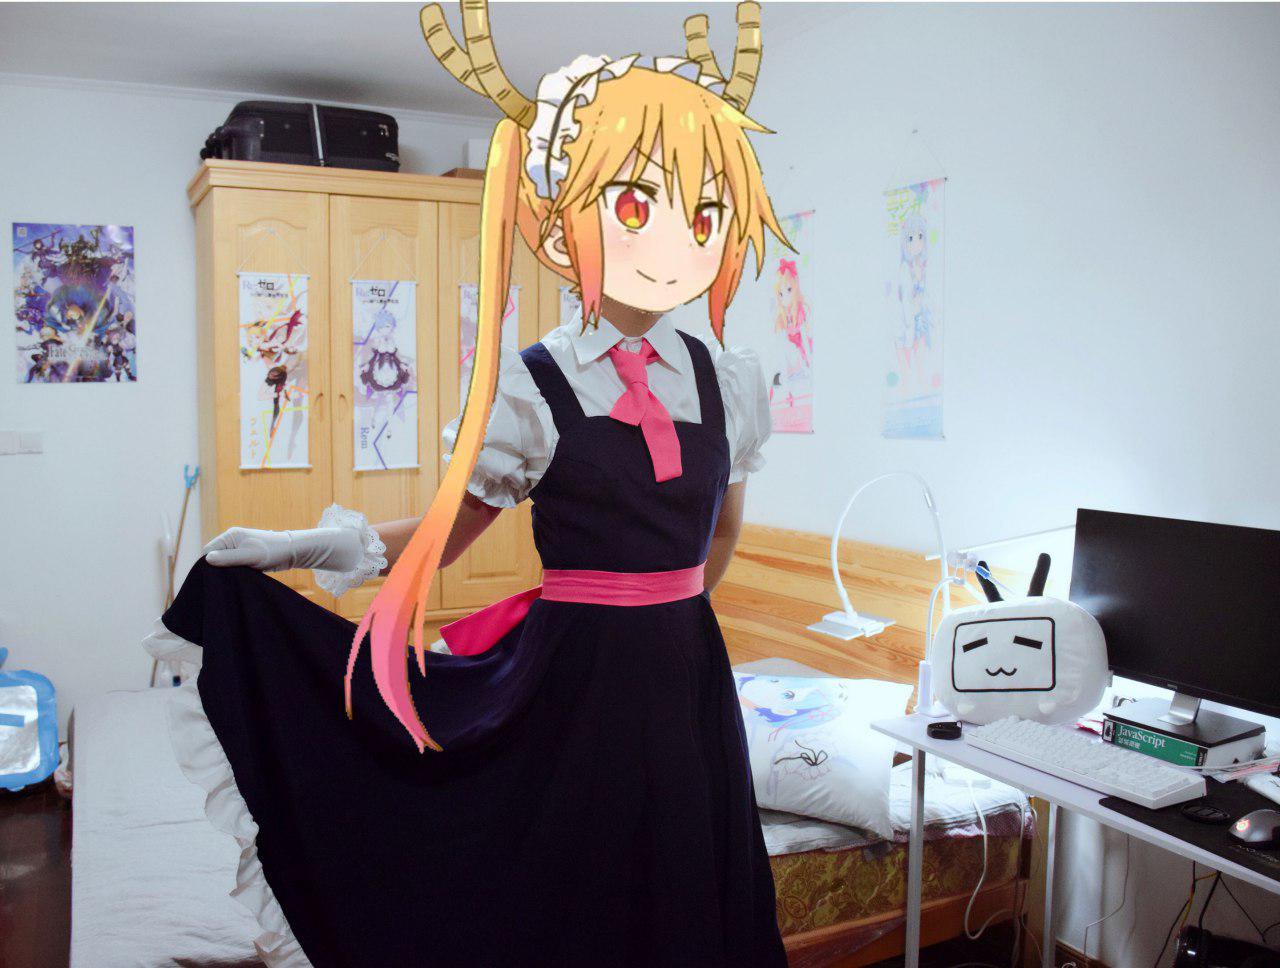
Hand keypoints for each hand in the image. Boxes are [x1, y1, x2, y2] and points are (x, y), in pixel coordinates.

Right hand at [202, 525, 365, 572]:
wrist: (294, 552)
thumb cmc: (273, 550)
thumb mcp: (250, 555)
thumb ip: (229, 558)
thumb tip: (207, 559)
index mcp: (230, 536)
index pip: (208, 551)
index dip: (207, 565)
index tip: (208, 579)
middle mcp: (232, 541)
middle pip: (215, 558)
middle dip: (216, 570)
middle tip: (217, 585)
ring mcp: (239, 550)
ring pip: (225, 564)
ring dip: (226, 573)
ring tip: (226, 585)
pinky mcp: (246, 558)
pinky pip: (234, 567)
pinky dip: (234, 574)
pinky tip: (234, 584)